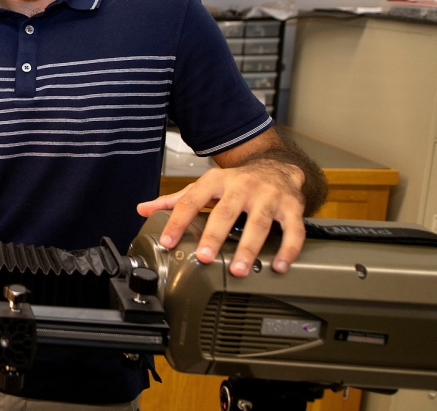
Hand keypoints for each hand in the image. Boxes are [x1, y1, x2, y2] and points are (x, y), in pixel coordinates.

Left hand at [137, 161, 306, 276]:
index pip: (192, 201)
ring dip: (248, 247)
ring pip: (259, 223)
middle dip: (215, 235)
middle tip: (205, 257)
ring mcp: (269, 196)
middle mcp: (243, 186)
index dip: (178, 221)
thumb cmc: (237, 182)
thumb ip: (176, 200)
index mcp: (217, 181)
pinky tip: (278, 266)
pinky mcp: (293, 206)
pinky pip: (293, 230)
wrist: (277, 166)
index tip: (167, 241)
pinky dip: (288, 249)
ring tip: (238, 270)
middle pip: (226, 212)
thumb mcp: (206, 186)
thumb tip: (143, 209)